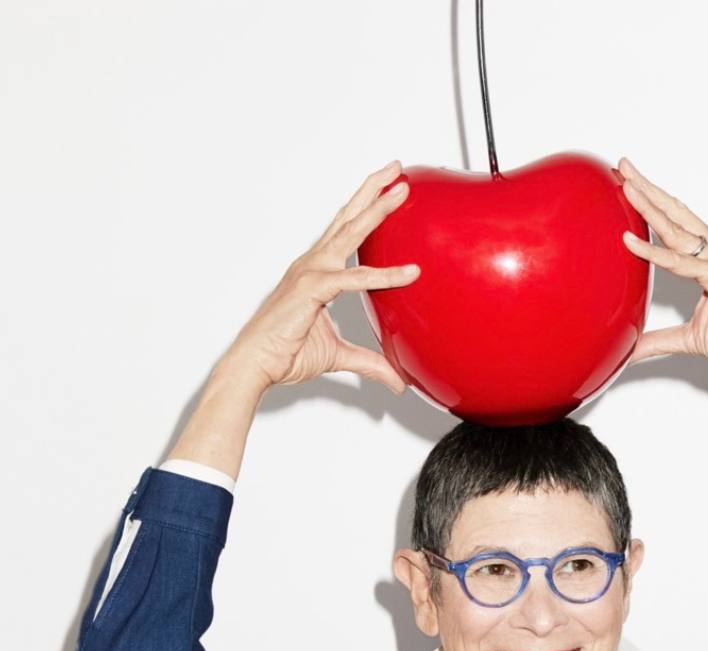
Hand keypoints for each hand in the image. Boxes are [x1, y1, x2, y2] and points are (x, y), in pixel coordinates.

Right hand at [229, 161, 419, 391]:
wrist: (256, 365)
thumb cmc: (285, 353)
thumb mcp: (339, 356)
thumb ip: (371, 363)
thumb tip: (397, 380)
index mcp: (316, 271)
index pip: (345, 231)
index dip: (365, 208)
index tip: (386, 189)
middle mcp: (312, 264)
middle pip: (347, 218)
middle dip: (372, 190)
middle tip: (396, 169)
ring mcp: (311, 272)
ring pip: (350, 233)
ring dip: (376, 209)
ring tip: (399, 189)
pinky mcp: (312, 289)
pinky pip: (354, 279)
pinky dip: (383, 275)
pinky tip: (410, 273)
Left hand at [618, 158, 707, 376]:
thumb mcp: (689, 337)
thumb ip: (659, 339)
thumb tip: (633, 349)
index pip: (678, 222)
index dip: (655, 202)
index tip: (632, 184)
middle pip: (675, 213)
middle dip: (648, 189)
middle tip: (624, 167)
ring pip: (676, 230)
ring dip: (649, 207)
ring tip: (626, 188)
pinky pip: (680, 262)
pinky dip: (653, 252)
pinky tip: (631, 242)